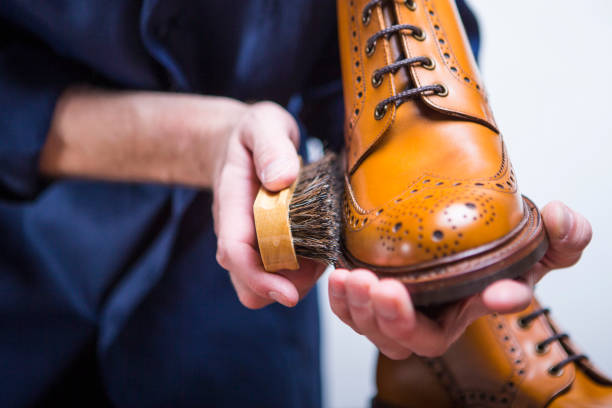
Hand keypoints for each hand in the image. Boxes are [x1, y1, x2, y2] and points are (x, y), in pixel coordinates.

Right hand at [212, 101, 325, 308]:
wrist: (243, 140)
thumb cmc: (253, 133)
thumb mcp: (262, 125)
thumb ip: (270, 147)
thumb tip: (280, 179)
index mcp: (231, 204)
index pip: (234, 252)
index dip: (258, 278)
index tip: (287, 294)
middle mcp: (239, 229)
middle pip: (246, 281)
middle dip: (280, 288)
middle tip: (318, 267)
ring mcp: (253, 239)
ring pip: (265, 282)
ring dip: (297, 280)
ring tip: (324, 253)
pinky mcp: (271, 241)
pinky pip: (284, 270)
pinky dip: (305, 269)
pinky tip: (323, 247)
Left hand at [328, 201, 591, 358]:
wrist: (450, 227)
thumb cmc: (488, 246)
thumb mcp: (534, 239)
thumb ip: (561, 235)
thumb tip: (561, 217)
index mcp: (471, 304)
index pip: (489, 309)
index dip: (495, 304)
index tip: (499, 292)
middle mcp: (433, 313)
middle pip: (409, 338)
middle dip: (393, 319)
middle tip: (383, 288)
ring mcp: (399, 306)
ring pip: (374, 329)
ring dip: (360, 309)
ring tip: (353, 279)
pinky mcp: (371, 293)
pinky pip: (350, 312)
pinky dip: (341, 301)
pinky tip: (339, 277)